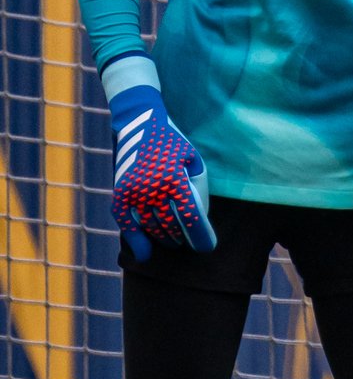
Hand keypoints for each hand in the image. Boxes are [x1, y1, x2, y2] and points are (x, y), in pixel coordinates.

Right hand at [106, 64, 215, 260]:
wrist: (139, 125)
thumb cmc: (173, 145)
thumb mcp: (194, 160)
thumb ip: (198, 189)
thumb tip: (198, 219)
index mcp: (175, 180)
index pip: (190, 218)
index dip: (200, 237)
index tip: (207, 247)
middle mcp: (152, 189)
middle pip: (172, 226)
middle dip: (183, 238)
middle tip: (190, 242)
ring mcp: (133, 193)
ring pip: (152, 228)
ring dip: (165, 239)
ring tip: (174, 241)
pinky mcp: (119, 195)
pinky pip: (127, 225)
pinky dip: (136, 241)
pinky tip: (146, 253)